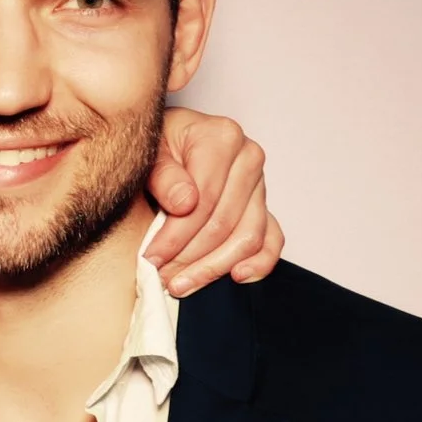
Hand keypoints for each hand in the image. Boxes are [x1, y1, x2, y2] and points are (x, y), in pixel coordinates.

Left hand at [146, 110, 281, 295]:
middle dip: (189, 256)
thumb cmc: (158, 144)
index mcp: (223, 138)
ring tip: (182, 283)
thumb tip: (185, 203)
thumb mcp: (150, 152)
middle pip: (224, 223)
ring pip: (247, 237)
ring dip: (214, 267)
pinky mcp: (262, 207)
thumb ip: (164, 175)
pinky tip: (236, 276)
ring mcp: (259, 185)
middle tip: (162, 276)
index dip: (175, 235)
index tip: (151, 257)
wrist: (169, 140)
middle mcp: (248, 158)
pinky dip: (258, 263)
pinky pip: (271, 240)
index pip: (204, 200)